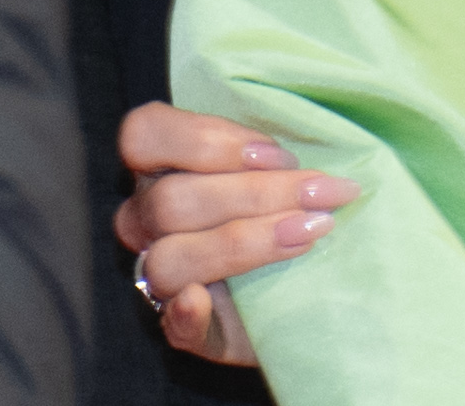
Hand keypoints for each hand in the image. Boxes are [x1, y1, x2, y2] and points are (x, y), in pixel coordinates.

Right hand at [116, 104, 360, 368]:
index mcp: (159, 168)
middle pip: (169, 200)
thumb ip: (267, 153)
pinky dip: (184, 313)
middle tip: (320, 193)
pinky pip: (170, 325)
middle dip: (253, 193)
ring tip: (308, 233)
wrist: (304, 291)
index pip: (144, 135)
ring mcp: (159, 278)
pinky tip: (202, 301)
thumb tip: (288, 156)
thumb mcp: (273, 167)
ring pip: (168, 258)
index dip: (203, 139)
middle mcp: (148, 220)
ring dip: (242, 243)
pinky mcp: (186, 330)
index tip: (275, 154)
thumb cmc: (286, 206)